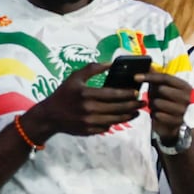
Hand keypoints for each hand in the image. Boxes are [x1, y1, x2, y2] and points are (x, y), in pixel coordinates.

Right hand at [22, 63, 140, 139]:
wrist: (50, 115)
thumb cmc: (63, 94)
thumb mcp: (74, 77)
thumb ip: (92, 69)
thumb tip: (110, 63)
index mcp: (86, 94)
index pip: (112, 94)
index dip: (126, 94)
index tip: (136, 92)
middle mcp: (88, 109)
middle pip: (117, 108)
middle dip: (132, 105)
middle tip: (143, 102)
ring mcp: (89, 122)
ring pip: (115, 119)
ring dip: (128, 116)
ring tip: (137, 112)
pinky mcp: (89, 131)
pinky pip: (107, 127)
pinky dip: (115, 123)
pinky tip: (121, 118)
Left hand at [143, 70, 193, 143]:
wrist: (176, 124)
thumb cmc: (169, 102)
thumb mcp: (165, 88)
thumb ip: (158, 77)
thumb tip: (149, 64)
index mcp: (185, 86)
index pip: (165, 77)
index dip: (149, 76)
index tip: (136, 77)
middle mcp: (186, 97)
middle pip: (161, 89)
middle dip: (153, 93)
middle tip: (153, 97)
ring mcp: (183, 110)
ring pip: (157, 102)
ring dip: (152, 105)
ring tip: (156, 107)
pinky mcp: (176, 121)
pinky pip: (157, 114)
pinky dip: (154, 114)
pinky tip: (158, 114)